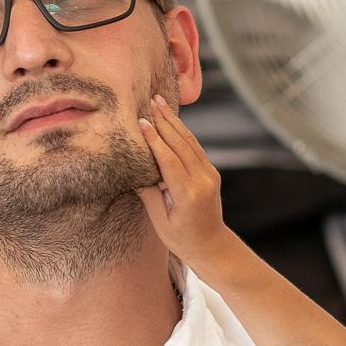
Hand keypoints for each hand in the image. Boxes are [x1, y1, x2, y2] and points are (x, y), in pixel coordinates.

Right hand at [137, 94, 233, 268]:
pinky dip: (182, 132)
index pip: (169, 159)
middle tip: (151, 100)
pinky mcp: (211, 173)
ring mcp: (210, 175)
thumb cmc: (181, 238)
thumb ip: (148, 192)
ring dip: (174, 121)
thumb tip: (134, 166)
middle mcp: (202, 180)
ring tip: (160, 103)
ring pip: (189, 142)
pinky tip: (171, 120)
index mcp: (187, 194)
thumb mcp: (159, 220)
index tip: (141, 121)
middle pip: (181, 144)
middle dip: (165, 121)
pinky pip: (195, 148)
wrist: (211, 245)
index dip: (154, 139)